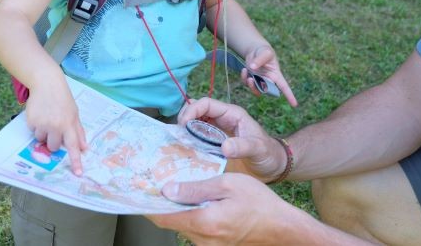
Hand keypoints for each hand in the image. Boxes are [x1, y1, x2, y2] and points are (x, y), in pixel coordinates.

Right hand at [25, 80, 87, 175]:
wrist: (47, 83)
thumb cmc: (63, 99)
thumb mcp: (74, 113)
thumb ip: (79, 131)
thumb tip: (84, 148)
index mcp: (69, 124)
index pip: (73, 146)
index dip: (75, 161)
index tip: (78, 173)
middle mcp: (56, 126)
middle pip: (54, 147)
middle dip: (53, 141)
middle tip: (54, 127)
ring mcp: (43, 124)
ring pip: (41, 140)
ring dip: (43, 133)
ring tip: (46, 118)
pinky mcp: (31, 121)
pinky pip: (32, 131)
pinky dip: (35, 125)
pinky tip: (39, 114)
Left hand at [147, 174, 298, 245]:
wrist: (283, 228)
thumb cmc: (260, 204)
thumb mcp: (227, 185)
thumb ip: (196, 188)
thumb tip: (168, 189)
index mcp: (203, 222)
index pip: (163, 217)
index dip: (147, 204)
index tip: (137, 190)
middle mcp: (202, 239)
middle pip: (170, 221)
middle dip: (161, 203)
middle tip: (154, 182)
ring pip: (182, 225)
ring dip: (176, 209)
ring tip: (174, 186)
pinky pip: (195, 230)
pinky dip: (190, 215)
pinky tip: (195, 200)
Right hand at [179, 98, 288, 181]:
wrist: (273, 166)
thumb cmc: (268, 154)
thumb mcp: (257, 149)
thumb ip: (243, 146)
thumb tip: (224, 147)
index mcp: (232, 114)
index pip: (206, 104)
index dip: (192, 110)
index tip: (183, 125)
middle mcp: (222, 119)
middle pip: (196, 110)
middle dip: (185, 118)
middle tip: (179, 135)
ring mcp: (217, 130)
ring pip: (195, 122)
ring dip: (185, 129)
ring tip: (180, 142)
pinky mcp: (214, 141)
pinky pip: (198, 135)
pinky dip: (189, 139)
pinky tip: (186, 150)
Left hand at [243, 44, 296, 106]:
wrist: (255, 50)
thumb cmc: (264, 51)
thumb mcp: (265, 53)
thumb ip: (260, 60)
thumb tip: (253, 68)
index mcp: (276, 75)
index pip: (284, 87)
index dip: (289, 96)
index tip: (294, 105)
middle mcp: (269, 80)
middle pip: (267, 91)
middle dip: (260, 88)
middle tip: (251, 79)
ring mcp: (260, 81)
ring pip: (257, 91)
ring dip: (251, 86)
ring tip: (248, 77)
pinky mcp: (252, 80)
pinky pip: (248, 84)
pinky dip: (244, 79)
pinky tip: (244, 70)